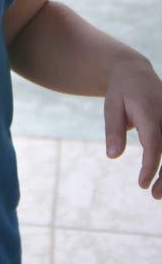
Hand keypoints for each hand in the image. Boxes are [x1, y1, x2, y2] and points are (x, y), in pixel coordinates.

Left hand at [104, 56, 161, 198]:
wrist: (136, 73)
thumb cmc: (121, 93)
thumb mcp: (111, 107)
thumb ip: (113, 131)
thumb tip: (112, 156)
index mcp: (149, 111)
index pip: (154, 142)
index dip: (151, 165)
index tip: (143, 184)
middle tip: (155, 195)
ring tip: (159, 194)